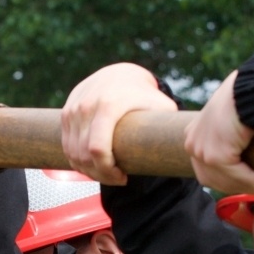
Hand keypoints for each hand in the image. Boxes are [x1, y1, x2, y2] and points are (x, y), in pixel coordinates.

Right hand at [60, 63, 173, 184]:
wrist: (119, 74)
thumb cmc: (143, 94)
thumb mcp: (161, 106)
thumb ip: (169, 126)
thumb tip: (187, 146)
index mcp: (108, 105)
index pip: (97, 149)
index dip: (107, 171)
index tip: (123, 177)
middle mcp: (86, 106)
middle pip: (84, 156)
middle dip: (99, 174)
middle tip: (116, 179)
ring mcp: (73, 110)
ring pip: (72, 154)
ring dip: (87, 170)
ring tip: (106, 173)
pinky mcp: (65, 114)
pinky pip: (66, 146)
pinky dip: (77, 161)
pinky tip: (93, 165)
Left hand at [185, 69, 253, 194]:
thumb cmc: (250, 93)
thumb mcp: (233, 114)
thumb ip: (231, 130)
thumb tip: (248, 145)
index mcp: (193, 134)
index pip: (210, 169)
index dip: (235, 179)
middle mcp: (192, 144)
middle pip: (217, 180)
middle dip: (246, 186)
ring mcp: (201, 151)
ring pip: (231, 182)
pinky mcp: (216, 156)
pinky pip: (242, 178)